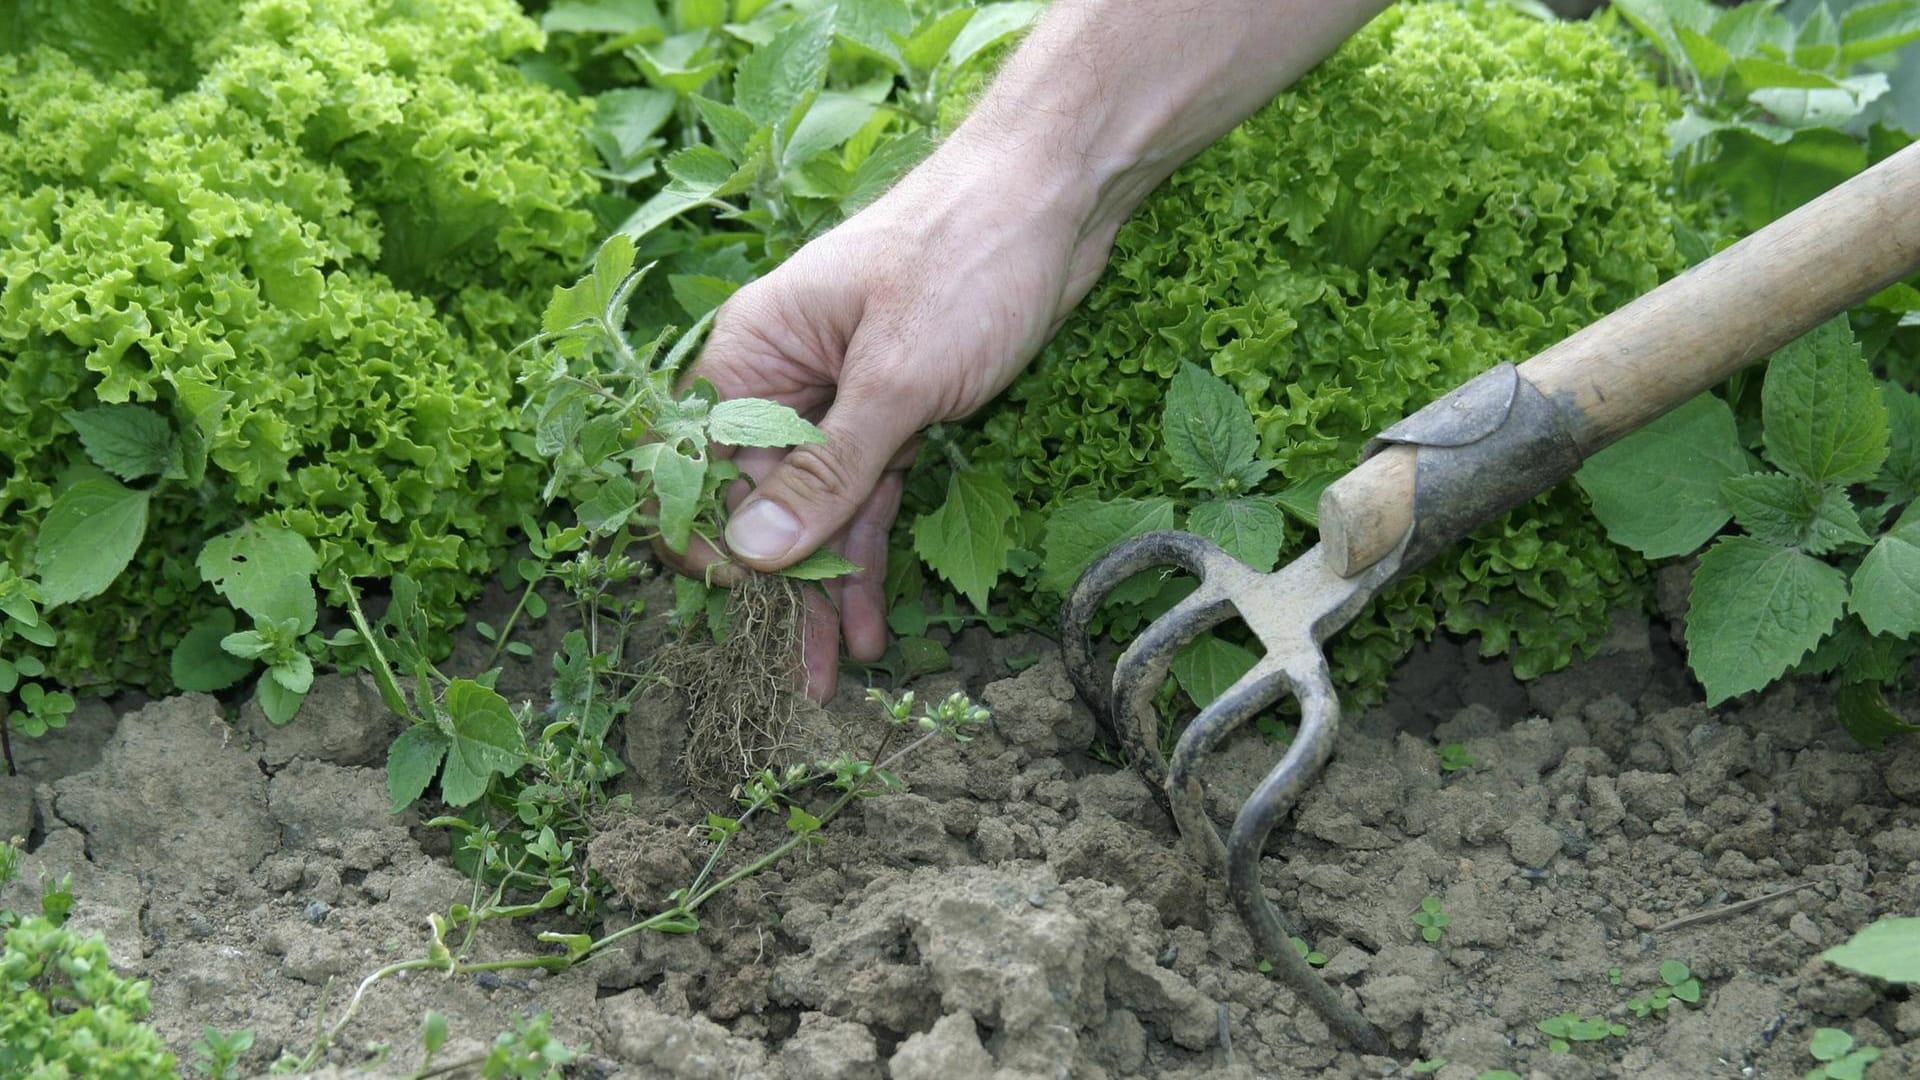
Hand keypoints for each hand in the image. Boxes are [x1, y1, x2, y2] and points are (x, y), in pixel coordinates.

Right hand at [663, 144, 1120, 700]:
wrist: (1058, 195)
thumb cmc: (965, 259)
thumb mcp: (894, 379)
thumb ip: (824, 473)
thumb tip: (750, 554)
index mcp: (754, 351)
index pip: (695, 460)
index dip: (705, 538)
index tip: (733, 607)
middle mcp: (785, 376)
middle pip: (758, 498)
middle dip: (774, 588)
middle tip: (792, 675)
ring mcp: (842, 397)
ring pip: (816, 510)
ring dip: (826, 590)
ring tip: (832, 677)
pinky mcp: (898, 410)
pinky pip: (868, 495)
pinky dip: (871, 554)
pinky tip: (875, 623)